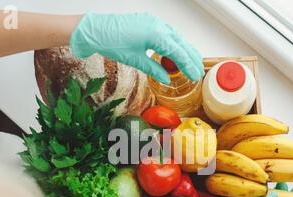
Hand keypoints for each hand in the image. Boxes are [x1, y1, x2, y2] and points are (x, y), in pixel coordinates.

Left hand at [70, 12, 203, 83]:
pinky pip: (167, 33)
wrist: (93, 30)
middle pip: (182, 43)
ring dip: (184, 50)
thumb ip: (153, 69)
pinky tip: (176, 52)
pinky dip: (174, 43)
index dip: (188, 66)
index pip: (179, 53)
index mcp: (157, 34)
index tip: (195, 75)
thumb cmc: (110, 42)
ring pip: (176, 37)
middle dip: (191, 58)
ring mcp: (153, 22)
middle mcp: (158, 25)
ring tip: (191, 63)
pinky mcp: (148, 22)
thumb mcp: (135, 60)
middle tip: (198, 71)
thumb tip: (166, 79)